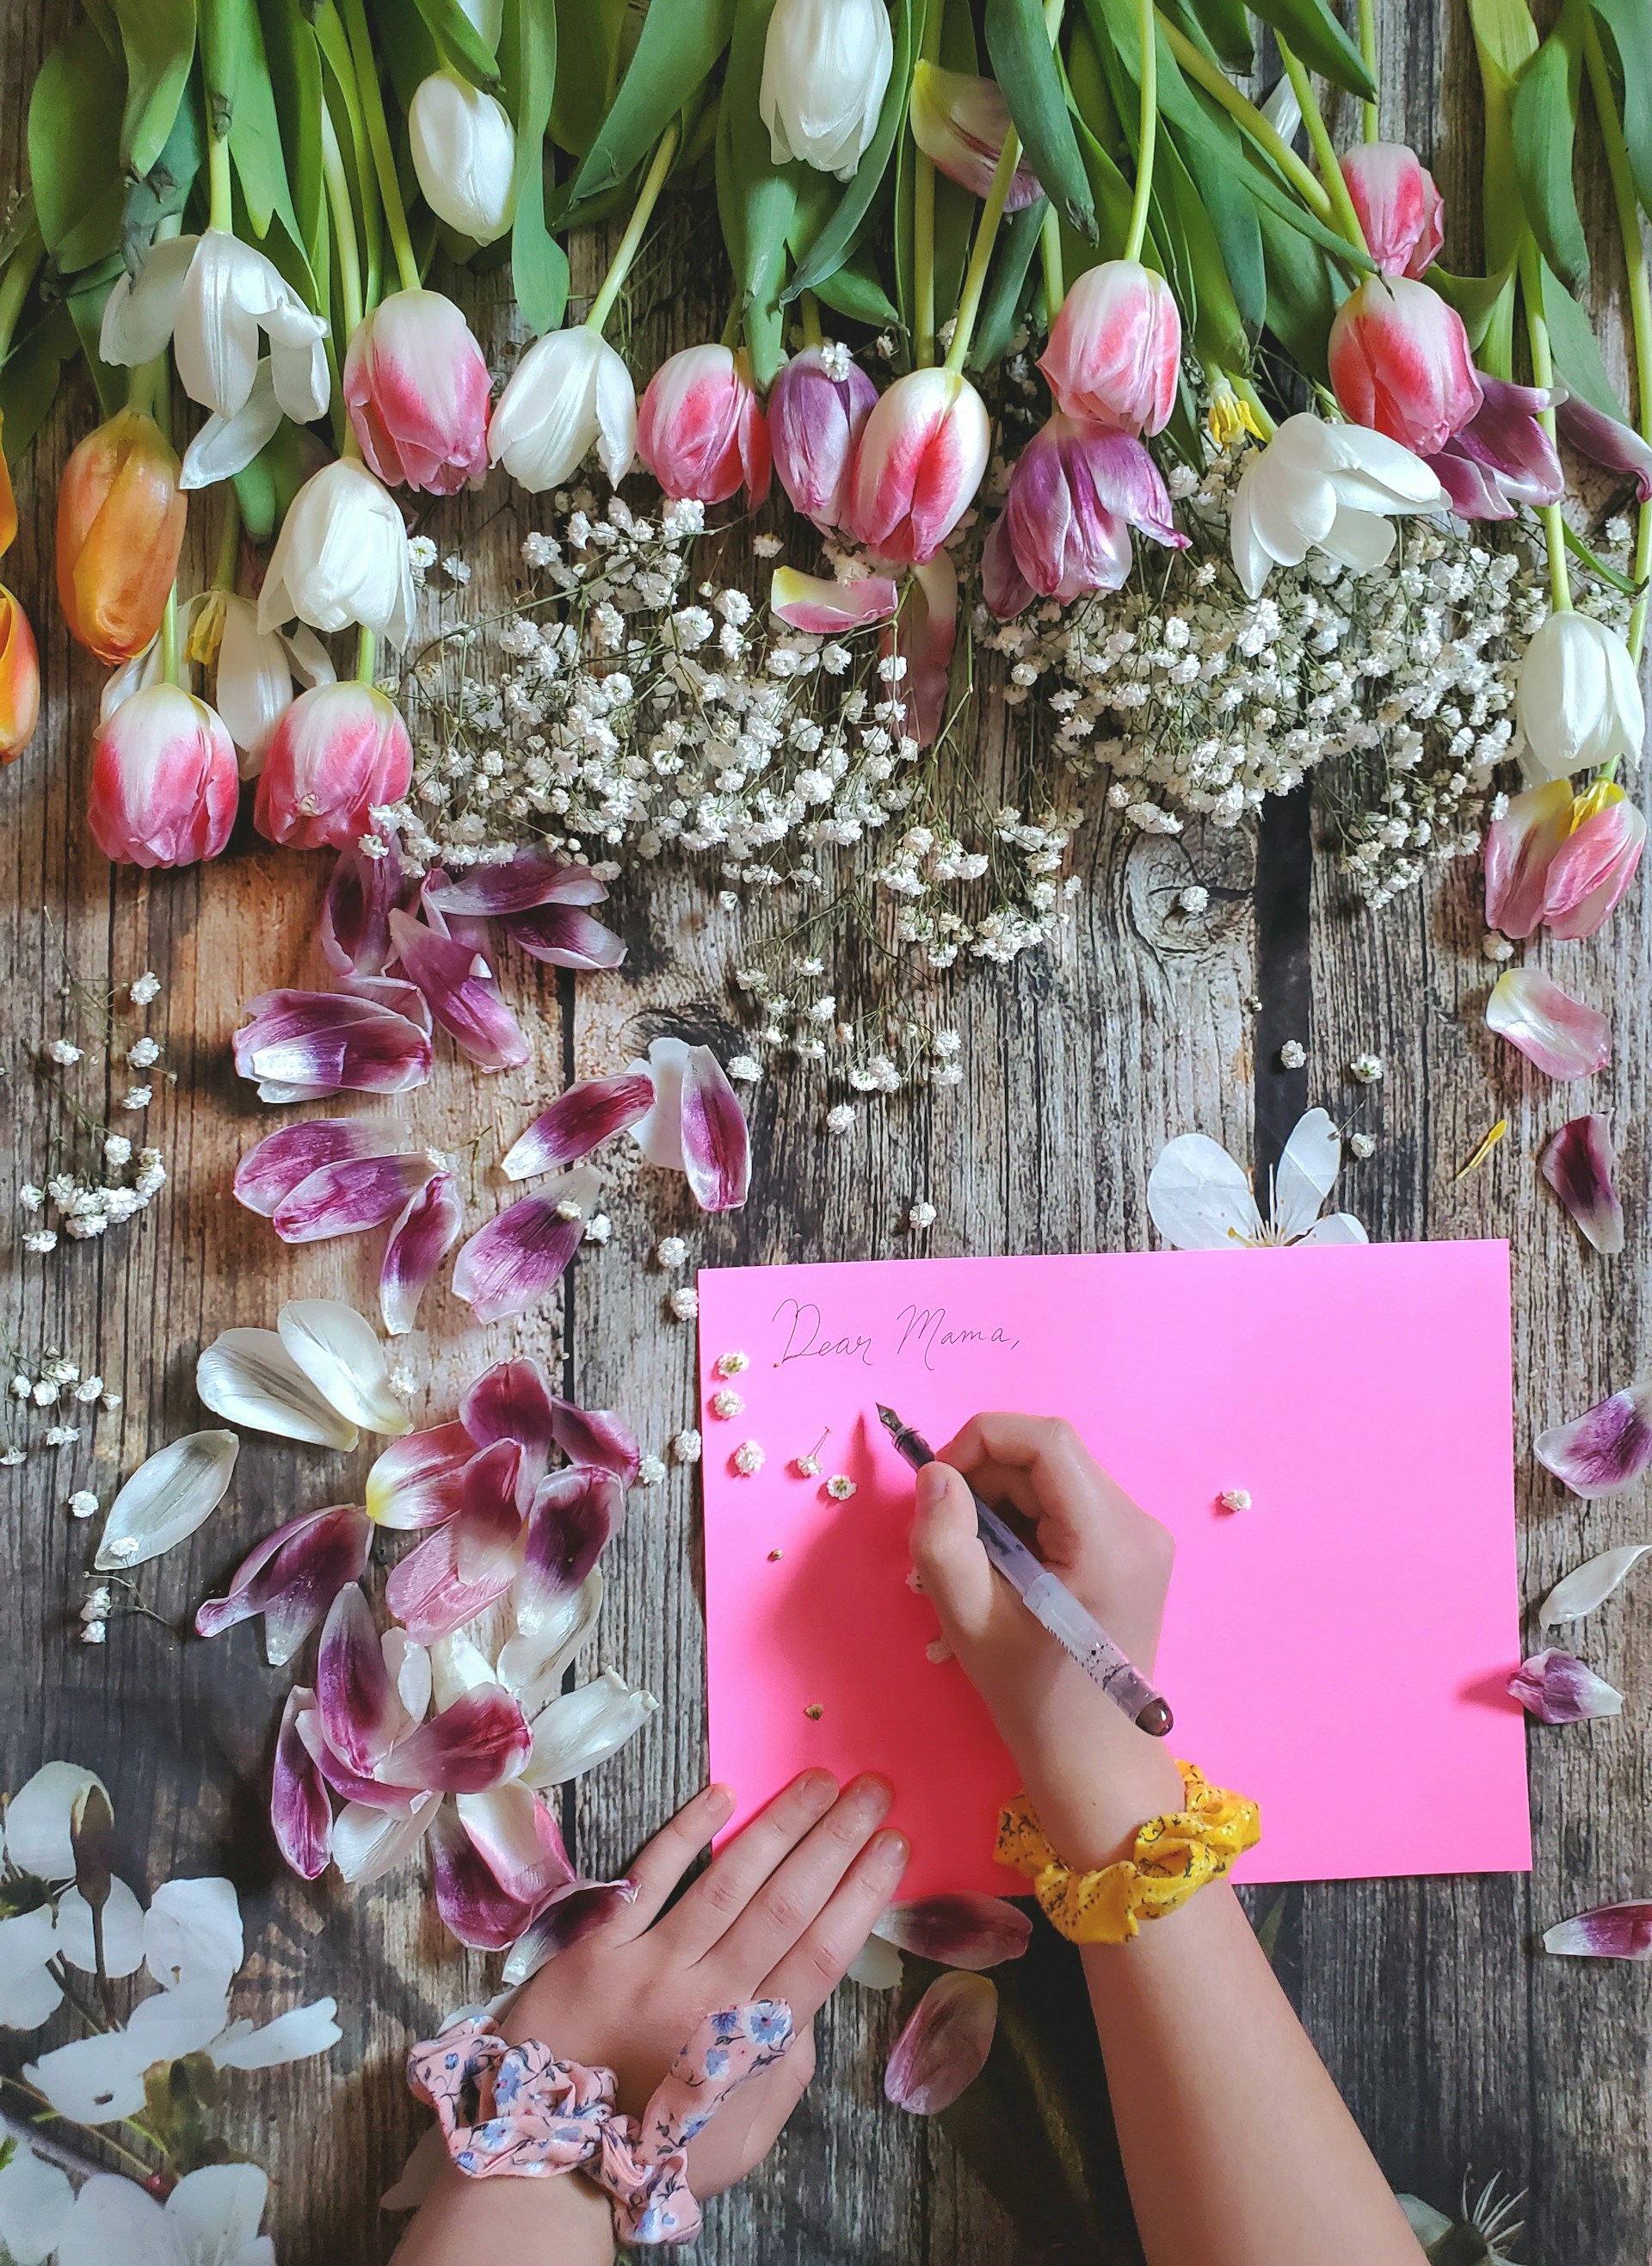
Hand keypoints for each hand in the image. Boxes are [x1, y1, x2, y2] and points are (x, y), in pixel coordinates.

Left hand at [502, 1772, 907, 2198]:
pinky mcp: (595, 1947)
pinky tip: (723, 1794)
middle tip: (871, 1789)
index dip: (862, 1894)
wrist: (547, 2166)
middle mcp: (705, 1995)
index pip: (822, 1953)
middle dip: (836, 1842)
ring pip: (728, 1882)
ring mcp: (649, 1965)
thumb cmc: (657, 2153)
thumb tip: (809, 2003)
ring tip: (818, 1781)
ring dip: (780, 1825)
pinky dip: (686, 1832)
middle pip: (785, 1904)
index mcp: (748, 2045)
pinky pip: (648, 1878)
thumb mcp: (743, 2136)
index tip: (894, 1845)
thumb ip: (784, 2070)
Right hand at [910, 1412, 1183, 1867]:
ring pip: (1053, 1479)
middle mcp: (1139, 1525)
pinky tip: (1005, 1573)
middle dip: (985, 1482)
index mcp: (1110, 1538)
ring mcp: (1142, 1537)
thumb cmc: (1032, 1698)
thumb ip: (944, 1537)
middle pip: (1047, 1457)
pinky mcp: (1134, 1551)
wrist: (1095, 1759)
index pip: (1046, 1440)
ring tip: (972, 1565)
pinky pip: (1067, 1506)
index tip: (940, 1488)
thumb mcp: (969, 1619)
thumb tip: (936, 1474)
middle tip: (946, 1538)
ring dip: (1001, 1506)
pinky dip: (1024, 1523)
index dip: (980, 1442)